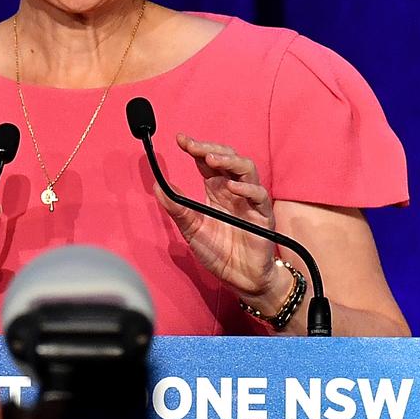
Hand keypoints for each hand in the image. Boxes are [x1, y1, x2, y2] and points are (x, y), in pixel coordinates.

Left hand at [155, 134, 275, 298]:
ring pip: (246, 169)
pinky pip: (259, 195)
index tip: (180, 139)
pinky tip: (232, 186)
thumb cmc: (218, 253)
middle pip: (227, 158)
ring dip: (229, 161)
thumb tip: (157, 186)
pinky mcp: (262, 215)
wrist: (241, 279)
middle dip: (210, 149)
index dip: (196, 148)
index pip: (207, 161)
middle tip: (193, 146)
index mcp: (216, 190)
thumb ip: (176, 207)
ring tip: (212, 160)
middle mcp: (233, 190)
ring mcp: (249, 201)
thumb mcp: (191, 229)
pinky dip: (247, 188)